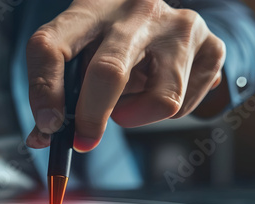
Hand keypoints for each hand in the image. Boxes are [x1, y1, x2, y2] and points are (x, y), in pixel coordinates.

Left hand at [25, 0, 225, 151]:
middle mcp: (136, 11)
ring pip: (161, 100)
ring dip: (135, 115)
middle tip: (85, 139)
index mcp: (89, 10)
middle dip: (93, 118)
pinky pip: (184, 106)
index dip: (44, 92)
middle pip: (109, 72)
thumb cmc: (108, 40)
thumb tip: (43, 139)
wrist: (159, 16)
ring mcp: (179, 26)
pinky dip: (166, 114)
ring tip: (127, 101)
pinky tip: (156, 90)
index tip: (48, 127)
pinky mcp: (211, 45)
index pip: (51, 46)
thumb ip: (58, 92)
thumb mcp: (79, 51)